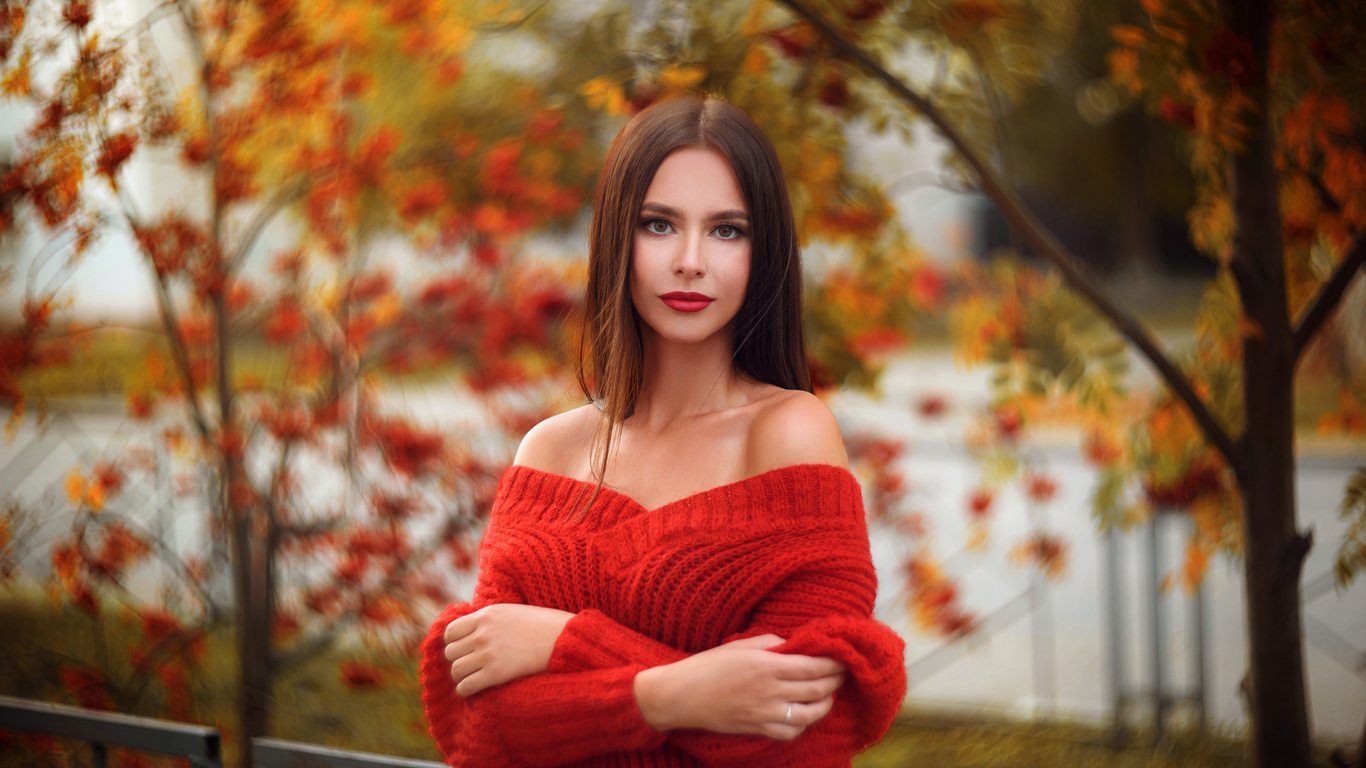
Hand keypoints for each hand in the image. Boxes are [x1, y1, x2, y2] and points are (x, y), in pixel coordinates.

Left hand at [443, 604, 574, 696]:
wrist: (562, 639)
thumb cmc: (542, 625)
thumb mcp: (511, 611)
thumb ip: (489, 619)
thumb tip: (472, 630)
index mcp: (486, 615)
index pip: (450, 631)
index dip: (453, 642)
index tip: (462, 648)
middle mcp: (483, 634)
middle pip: (450, 652)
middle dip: (457, 659)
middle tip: (468, 664)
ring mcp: (488, 654)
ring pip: (455, 670)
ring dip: (461, 676)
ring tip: (470, 678)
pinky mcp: (495, 673)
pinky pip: (465, 686)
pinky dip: (465, 690)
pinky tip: (472, 690)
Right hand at [634, 634, 845, 739]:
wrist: (681, 696)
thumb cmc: (708, 665)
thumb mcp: (740, 644)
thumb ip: (772, 642)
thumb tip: (795, 645)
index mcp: (767, 665)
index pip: (814, 666)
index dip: (835, 663)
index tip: (845, 657)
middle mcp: (770, 691)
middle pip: (818, 690)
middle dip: (836, 681)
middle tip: (844, 672)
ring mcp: (765, 714)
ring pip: (810, 714)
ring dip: (826, 704)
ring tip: (829, 693)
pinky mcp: (758, 729)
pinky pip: (791, 732)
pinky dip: (804, 724)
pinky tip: (805, 714)